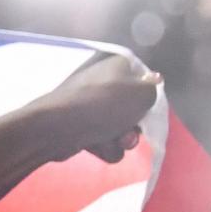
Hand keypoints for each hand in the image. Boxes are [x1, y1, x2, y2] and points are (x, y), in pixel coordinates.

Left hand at [24, 52, 161, 165]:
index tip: (147, 107)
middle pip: (131, 107)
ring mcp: (88, 105)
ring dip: (120, 139)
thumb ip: (153, 89)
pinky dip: (103, 146)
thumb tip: (153, 81)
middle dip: (134, 125)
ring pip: (118, 127)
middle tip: (129, 132)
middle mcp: (102, 81)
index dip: (147, 95)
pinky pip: (102, 140)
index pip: (142, 78)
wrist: (57, 127)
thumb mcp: (143, 93)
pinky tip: (96, 147)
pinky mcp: (78, 126)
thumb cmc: (105, 104)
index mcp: (117, 64)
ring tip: (113, 141)